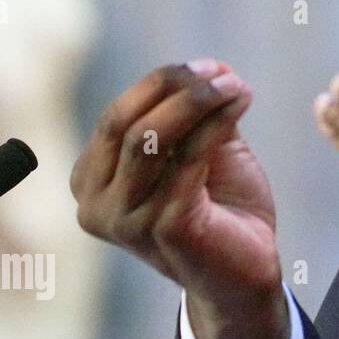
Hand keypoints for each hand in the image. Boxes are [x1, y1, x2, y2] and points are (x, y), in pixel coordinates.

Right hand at [71, 60, 288, 338]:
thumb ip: (201, 113)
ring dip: (198, 102)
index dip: (161, 83)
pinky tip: (240, 106)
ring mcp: (124, 221)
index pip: (116, 117)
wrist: (245, 272)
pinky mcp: (160, 228)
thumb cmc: (220, 210)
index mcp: (92, 182)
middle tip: (223, 75)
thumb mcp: (205, 151)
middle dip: (178, 89)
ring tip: (237, 88)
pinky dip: (214, 125)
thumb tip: (217, 68)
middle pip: (128, 123)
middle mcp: (95, 204)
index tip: (210, 67)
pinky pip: (186, 160)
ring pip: (151, 138)